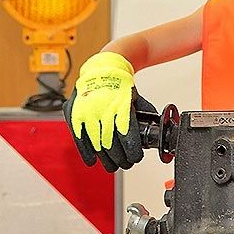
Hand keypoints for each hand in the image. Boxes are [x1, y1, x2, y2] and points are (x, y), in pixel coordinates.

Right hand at [62, 52, 155, 171]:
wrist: (102, 68)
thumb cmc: (121, 83)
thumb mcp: (137, 98)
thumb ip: (146, 115)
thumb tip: (159, 131)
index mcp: (121, 105)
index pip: (128, 137)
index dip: (133, 152)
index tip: (136, 158)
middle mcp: (102, 109)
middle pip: (112, 145)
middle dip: (121, 159)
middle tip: (126, 163)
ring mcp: (86, 112)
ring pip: (96, 145)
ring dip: (106, 160)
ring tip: (113, 165)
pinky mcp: (74, 114)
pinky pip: (79, 139)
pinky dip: (87, 153)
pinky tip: (93, 161)